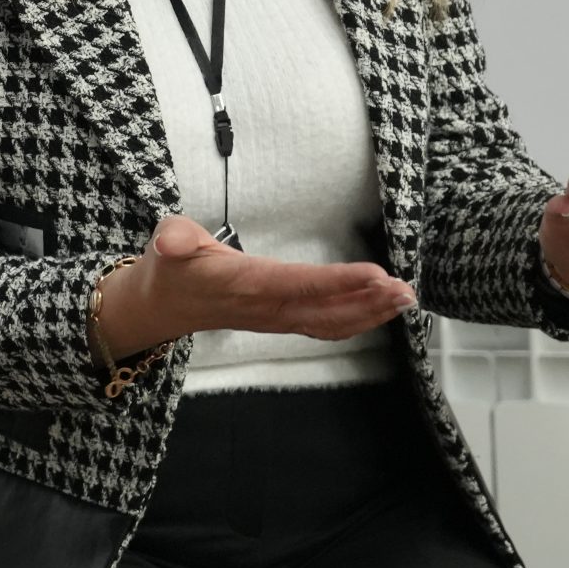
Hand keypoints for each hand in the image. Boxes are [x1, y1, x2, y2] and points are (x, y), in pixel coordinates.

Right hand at [93, 215, 416, 362]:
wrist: (162, 306)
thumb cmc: (170, 268)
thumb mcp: (165, 244)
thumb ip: (171, 240)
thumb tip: (169, 242)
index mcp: (241, 284)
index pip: (295, 284)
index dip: (335, 282)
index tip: (374, 274)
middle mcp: (264, 309)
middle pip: (322, 311)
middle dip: (367, 303)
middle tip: (406, 290)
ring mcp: (275, 321)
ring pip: (328, 324)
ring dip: (369, 314)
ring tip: (405, 300)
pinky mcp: (282, 322)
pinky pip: (324, 327)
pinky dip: (357, 321)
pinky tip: (381, 311)